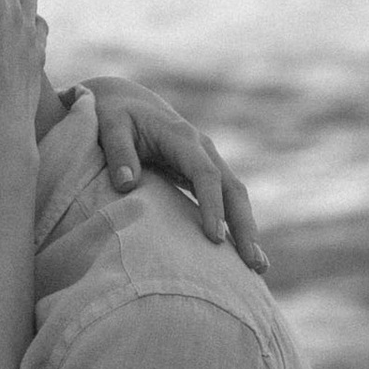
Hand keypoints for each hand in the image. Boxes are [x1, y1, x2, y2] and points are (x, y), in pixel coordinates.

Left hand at [87, 81, 268, 272]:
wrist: (125, 100)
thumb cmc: (114, 115)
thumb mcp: (110, 125)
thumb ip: (118, 152)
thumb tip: (126, 184)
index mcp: (182, 138)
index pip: (205, 174)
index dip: (212, 206)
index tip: (214, 238)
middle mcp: (203, 149)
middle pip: (232, 189)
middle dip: (244, 226)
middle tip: (253, 263)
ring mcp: (207, 161)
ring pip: (236, 197)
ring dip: (248, 231)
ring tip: (258, 268)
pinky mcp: (204, 174)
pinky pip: (227, 201)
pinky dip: (237, 226)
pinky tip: (243, 255)